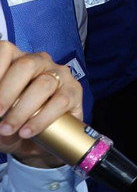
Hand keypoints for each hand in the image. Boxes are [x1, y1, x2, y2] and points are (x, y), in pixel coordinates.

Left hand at [0, 42, 82, 167]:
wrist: (38, 140)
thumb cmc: (12, 120)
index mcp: (17, 60)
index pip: (5, 51)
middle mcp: (39, 62)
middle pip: (25, 65)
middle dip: (6, 92)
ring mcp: (59, 75)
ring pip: (44, 84)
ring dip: (21, 110)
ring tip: (8, 129)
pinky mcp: (74, 91)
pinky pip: (60, 102)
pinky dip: (41, 119)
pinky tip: (27, 132)